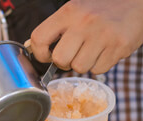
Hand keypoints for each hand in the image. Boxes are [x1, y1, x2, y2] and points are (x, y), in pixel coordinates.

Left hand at [28, 0, 142, 73]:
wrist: (136, 2)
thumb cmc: (100, 9)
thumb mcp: (74, 11)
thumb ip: (55, 28)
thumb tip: (32, 47)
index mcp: (69, 11)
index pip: (39, 38)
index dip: (39, 53)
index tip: (47, 55)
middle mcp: (84, 22)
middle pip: (59, 59)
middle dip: (63, 63)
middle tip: (71, 55)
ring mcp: (102, 35)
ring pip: (78, 67)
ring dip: (82, 64)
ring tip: (90, 51)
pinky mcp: (118, 46)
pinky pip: (98, 69)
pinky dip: (98, 65)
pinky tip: (104, 51)